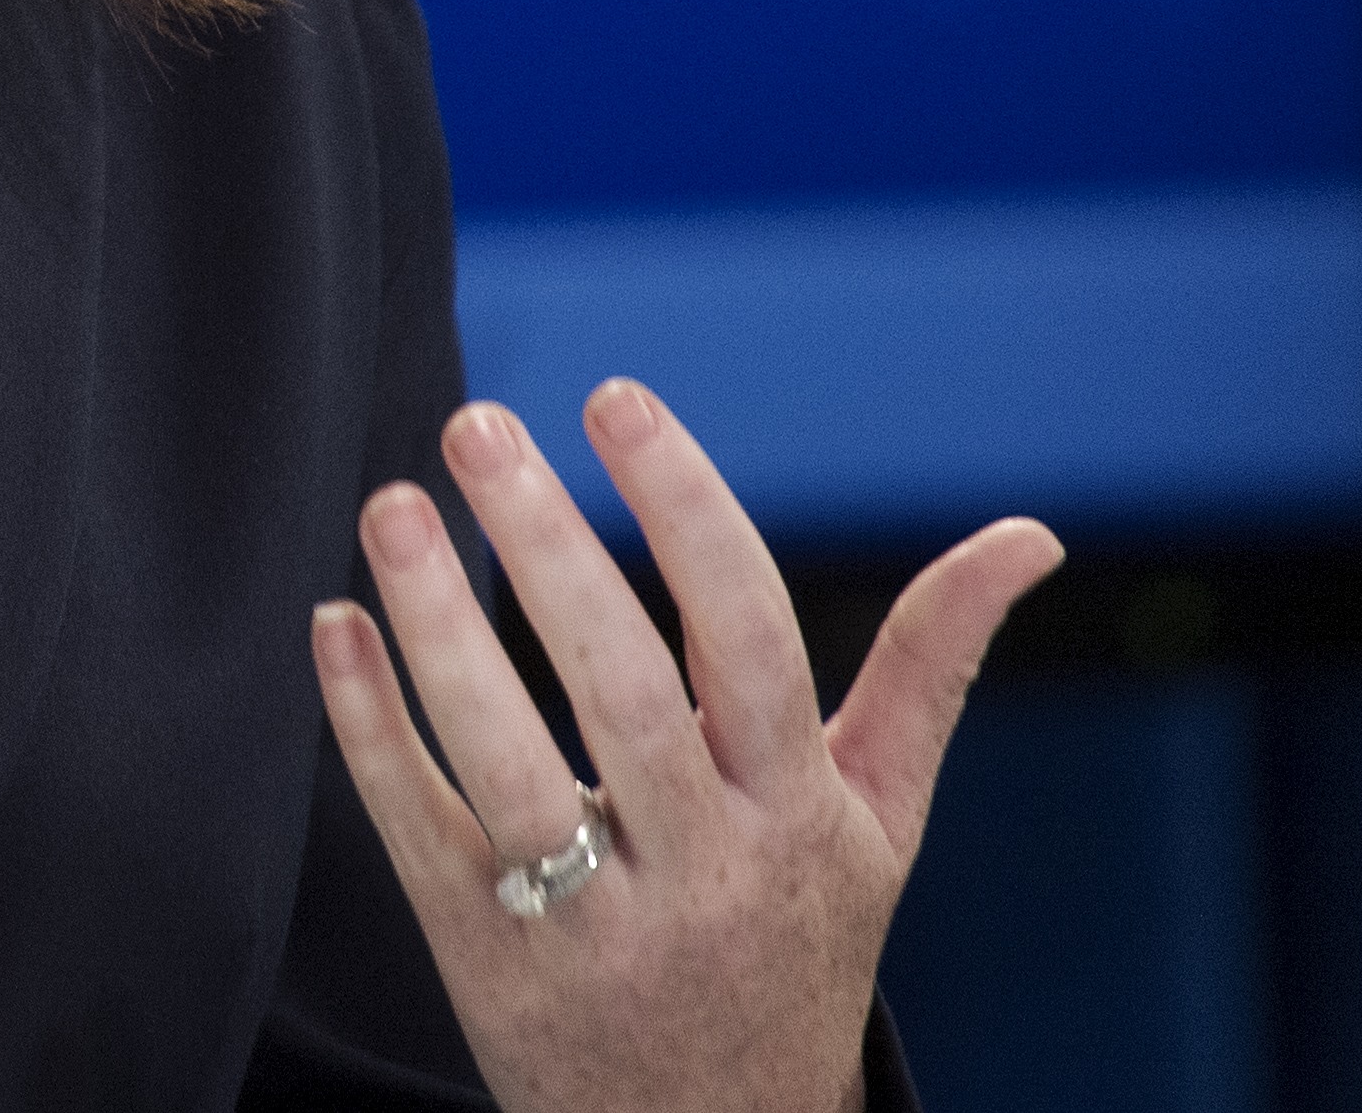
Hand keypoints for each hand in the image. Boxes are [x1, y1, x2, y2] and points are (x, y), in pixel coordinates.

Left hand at [310, 381, 1061, 1112]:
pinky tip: (333, 625)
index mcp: (799, 814)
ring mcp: (592, 926)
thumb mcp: (876, 820)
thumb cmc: (793, 941)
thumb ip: (928, 670)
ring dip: (439, 630)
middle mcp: (705, 871)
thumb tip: (1028, 536)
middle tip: (476, 425)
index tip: (613, 398)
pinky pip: (420, 834)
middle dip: (547, 547)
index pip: (752, 640)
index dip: (686, 510)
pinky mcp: (487, 964)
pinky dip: (370, 729)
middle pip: (622, 691)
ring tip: (390, 508)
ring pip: (507, 766)